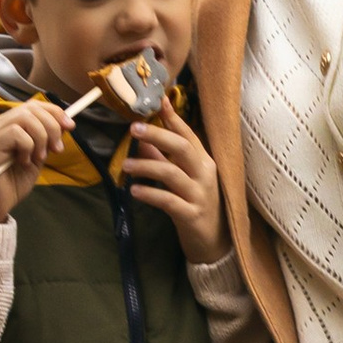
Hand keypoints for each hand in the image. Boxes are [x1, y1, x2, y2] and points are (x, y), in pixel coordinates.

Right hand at [0, 98, 76, 223]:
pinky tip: (23, 162)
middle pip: (32, 108)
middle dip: (52, 126)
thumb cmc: (12, 182)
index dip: (55, 112)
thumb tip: (64, 124)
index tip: (70, 126)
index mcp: (8, 124)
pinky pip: (16, 133)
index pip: (34, 105)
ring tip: (39, 158)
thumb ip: (46, 140)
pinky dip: (27, 147)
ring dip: (41, 137)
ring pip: (25, 117)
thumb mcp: (37, 157)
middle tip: (57, 149)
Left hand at [124, 109, 228, 258]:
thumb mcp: (183, 179)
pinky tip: (134, 190)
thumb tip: (142, 141)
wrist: (216, 243)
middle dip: (157, 135)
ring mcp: (200, 195)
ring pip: (172, 173)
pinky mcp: (192, 215)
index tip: (159, 99)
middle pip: (181, 148)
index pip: (188, 134)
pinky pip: (168, 201)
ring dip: (146, 166)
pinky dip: (150, 194)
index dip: (173, 117)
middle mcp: (205, 174)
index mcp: (204, 161)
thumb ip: (164, 159)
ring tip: (125, 165)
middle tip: (134, 128)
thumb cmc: (197, 205)